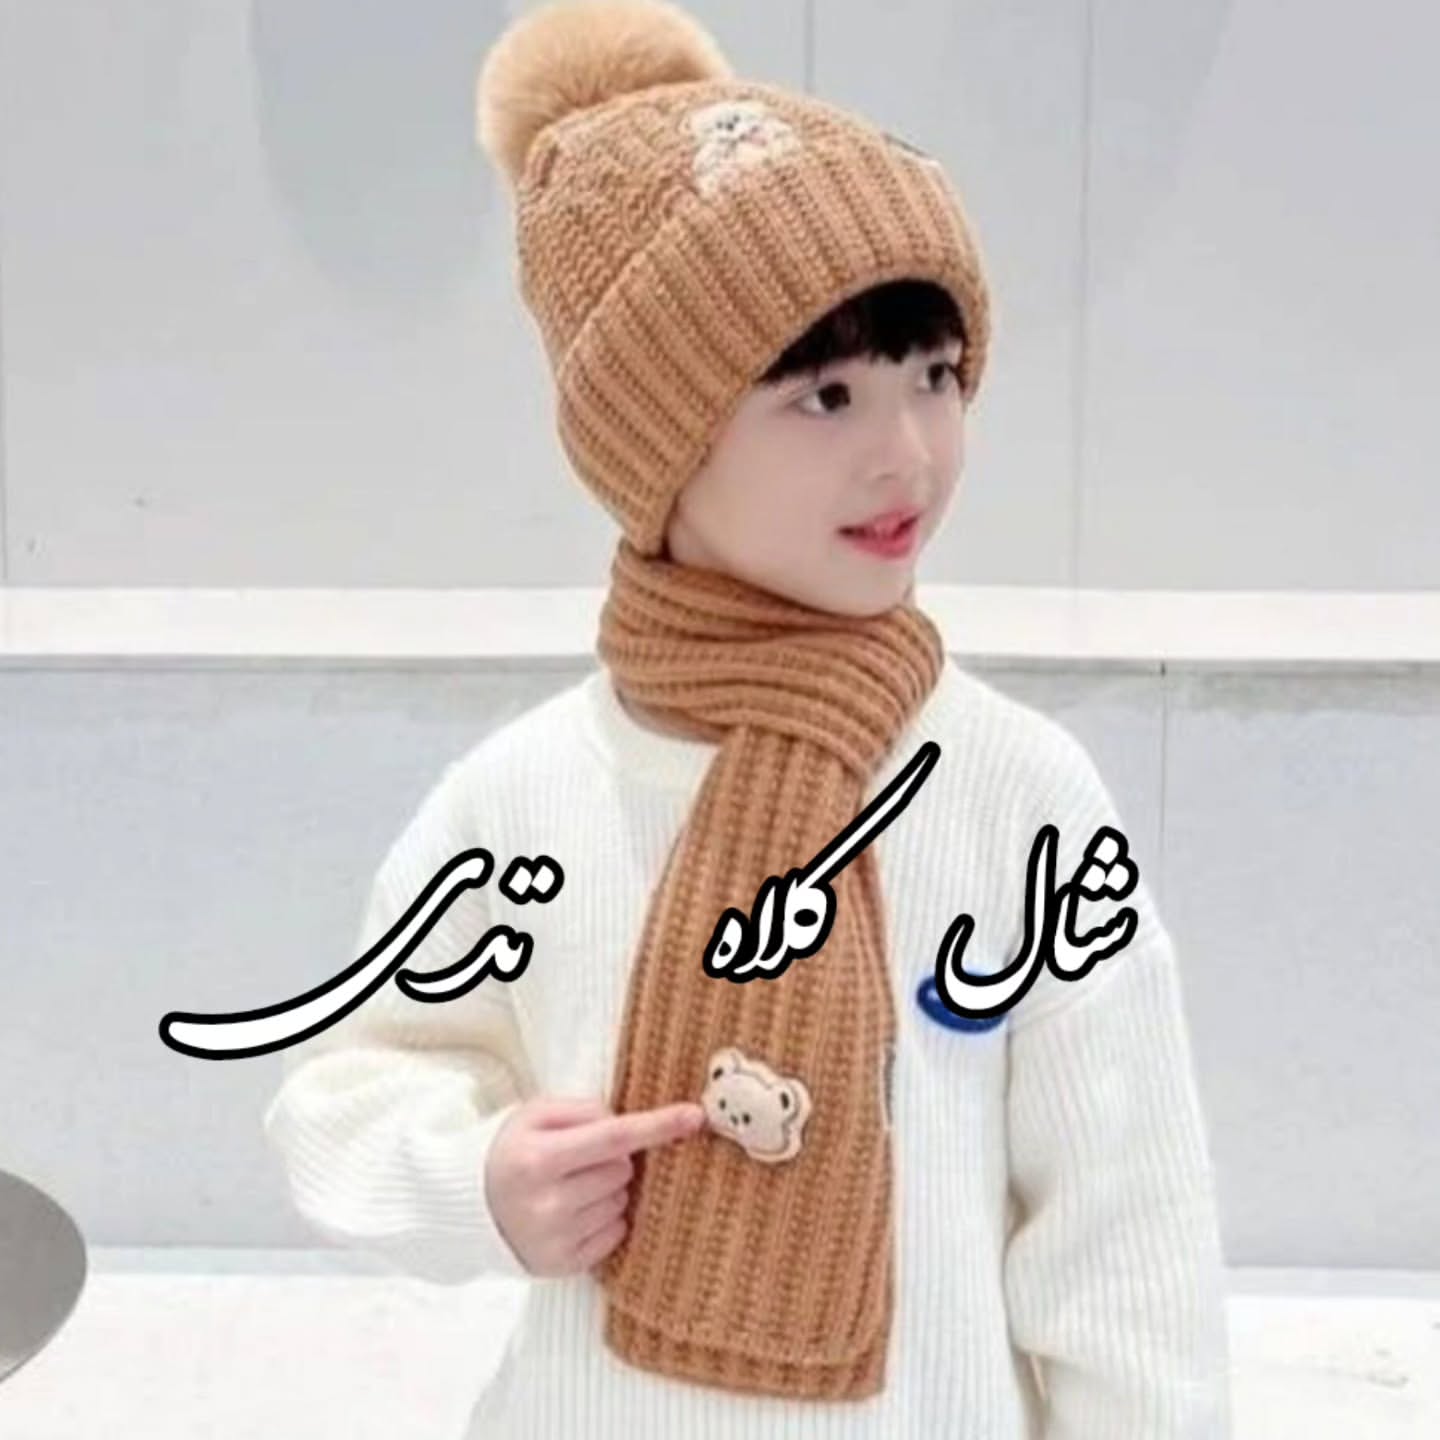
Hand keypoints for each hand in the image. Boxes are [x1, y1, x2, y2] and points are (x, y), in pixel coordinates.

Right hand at [484, 1095, 705, 1276]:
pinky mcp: (564, 1265)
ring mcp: (557, 1239)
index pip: (613, 1137)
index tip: (695, 1117)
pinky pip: (616, 1233)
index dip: (657, 1126)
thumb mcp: (535, 1115)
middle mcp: (548, 1203)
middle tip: (577, 1159)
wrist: (469, 1207)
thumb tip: (628, 1126)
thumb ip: (584, 1111)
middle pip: (622, 1170)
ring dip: (608, 1189)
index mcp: (539, 1159)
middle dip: (612, 1159)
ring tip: (570, 1187)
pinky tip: (574, 1212)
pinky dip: (605, 1218)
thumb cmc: (510, 1152)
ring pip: (621, 1201)